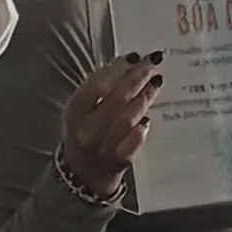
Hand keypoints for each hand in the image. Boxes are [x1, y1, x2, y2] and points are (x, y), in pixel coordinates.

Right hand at [59, 53, 162, 198]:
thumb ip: (100, 90)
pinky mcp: (120, 161)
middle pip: (117, 98)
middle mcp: (87, 129)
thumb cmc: (86, 133)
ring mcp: (104, 147)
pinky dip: (141, 130)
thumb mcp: (83, 110)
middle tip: (152, 65)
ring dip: (144, 98)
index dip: (118, 69)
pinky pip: (133, 142)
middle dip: (137, 78)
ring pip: (127, 118)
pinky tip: (148, 119)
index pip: (98, 85)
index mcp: (75, 112)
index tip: (134, 57)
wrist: (84, 174)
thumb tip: (130, 64)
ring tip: (156, 83)